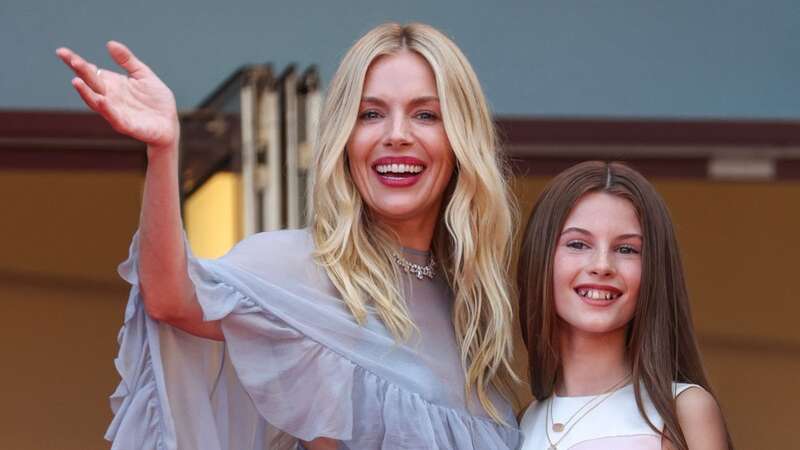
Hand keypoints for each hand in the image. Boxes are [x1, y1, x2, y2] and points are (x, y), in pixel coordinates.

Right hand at [56, 41, 178, 150]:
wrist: (170, 124)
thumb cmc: (156, 100)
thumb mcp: (143, 75)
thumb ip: (128, 61)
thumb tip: (109, 43)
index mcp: (112, 85)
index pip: (90, 72)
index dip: (76, 62)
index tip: (62, 52)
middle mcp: (110, 98)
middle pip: (90, 83)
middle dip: (80, 72)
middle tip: (70, 60)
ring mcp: (117, 112)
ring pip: (97, 102)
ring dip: (86, 93)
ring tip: (76, 81)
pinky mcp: (128, 126)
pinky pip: (115, 118)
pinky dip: (107, 110)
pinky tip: (101, 101)